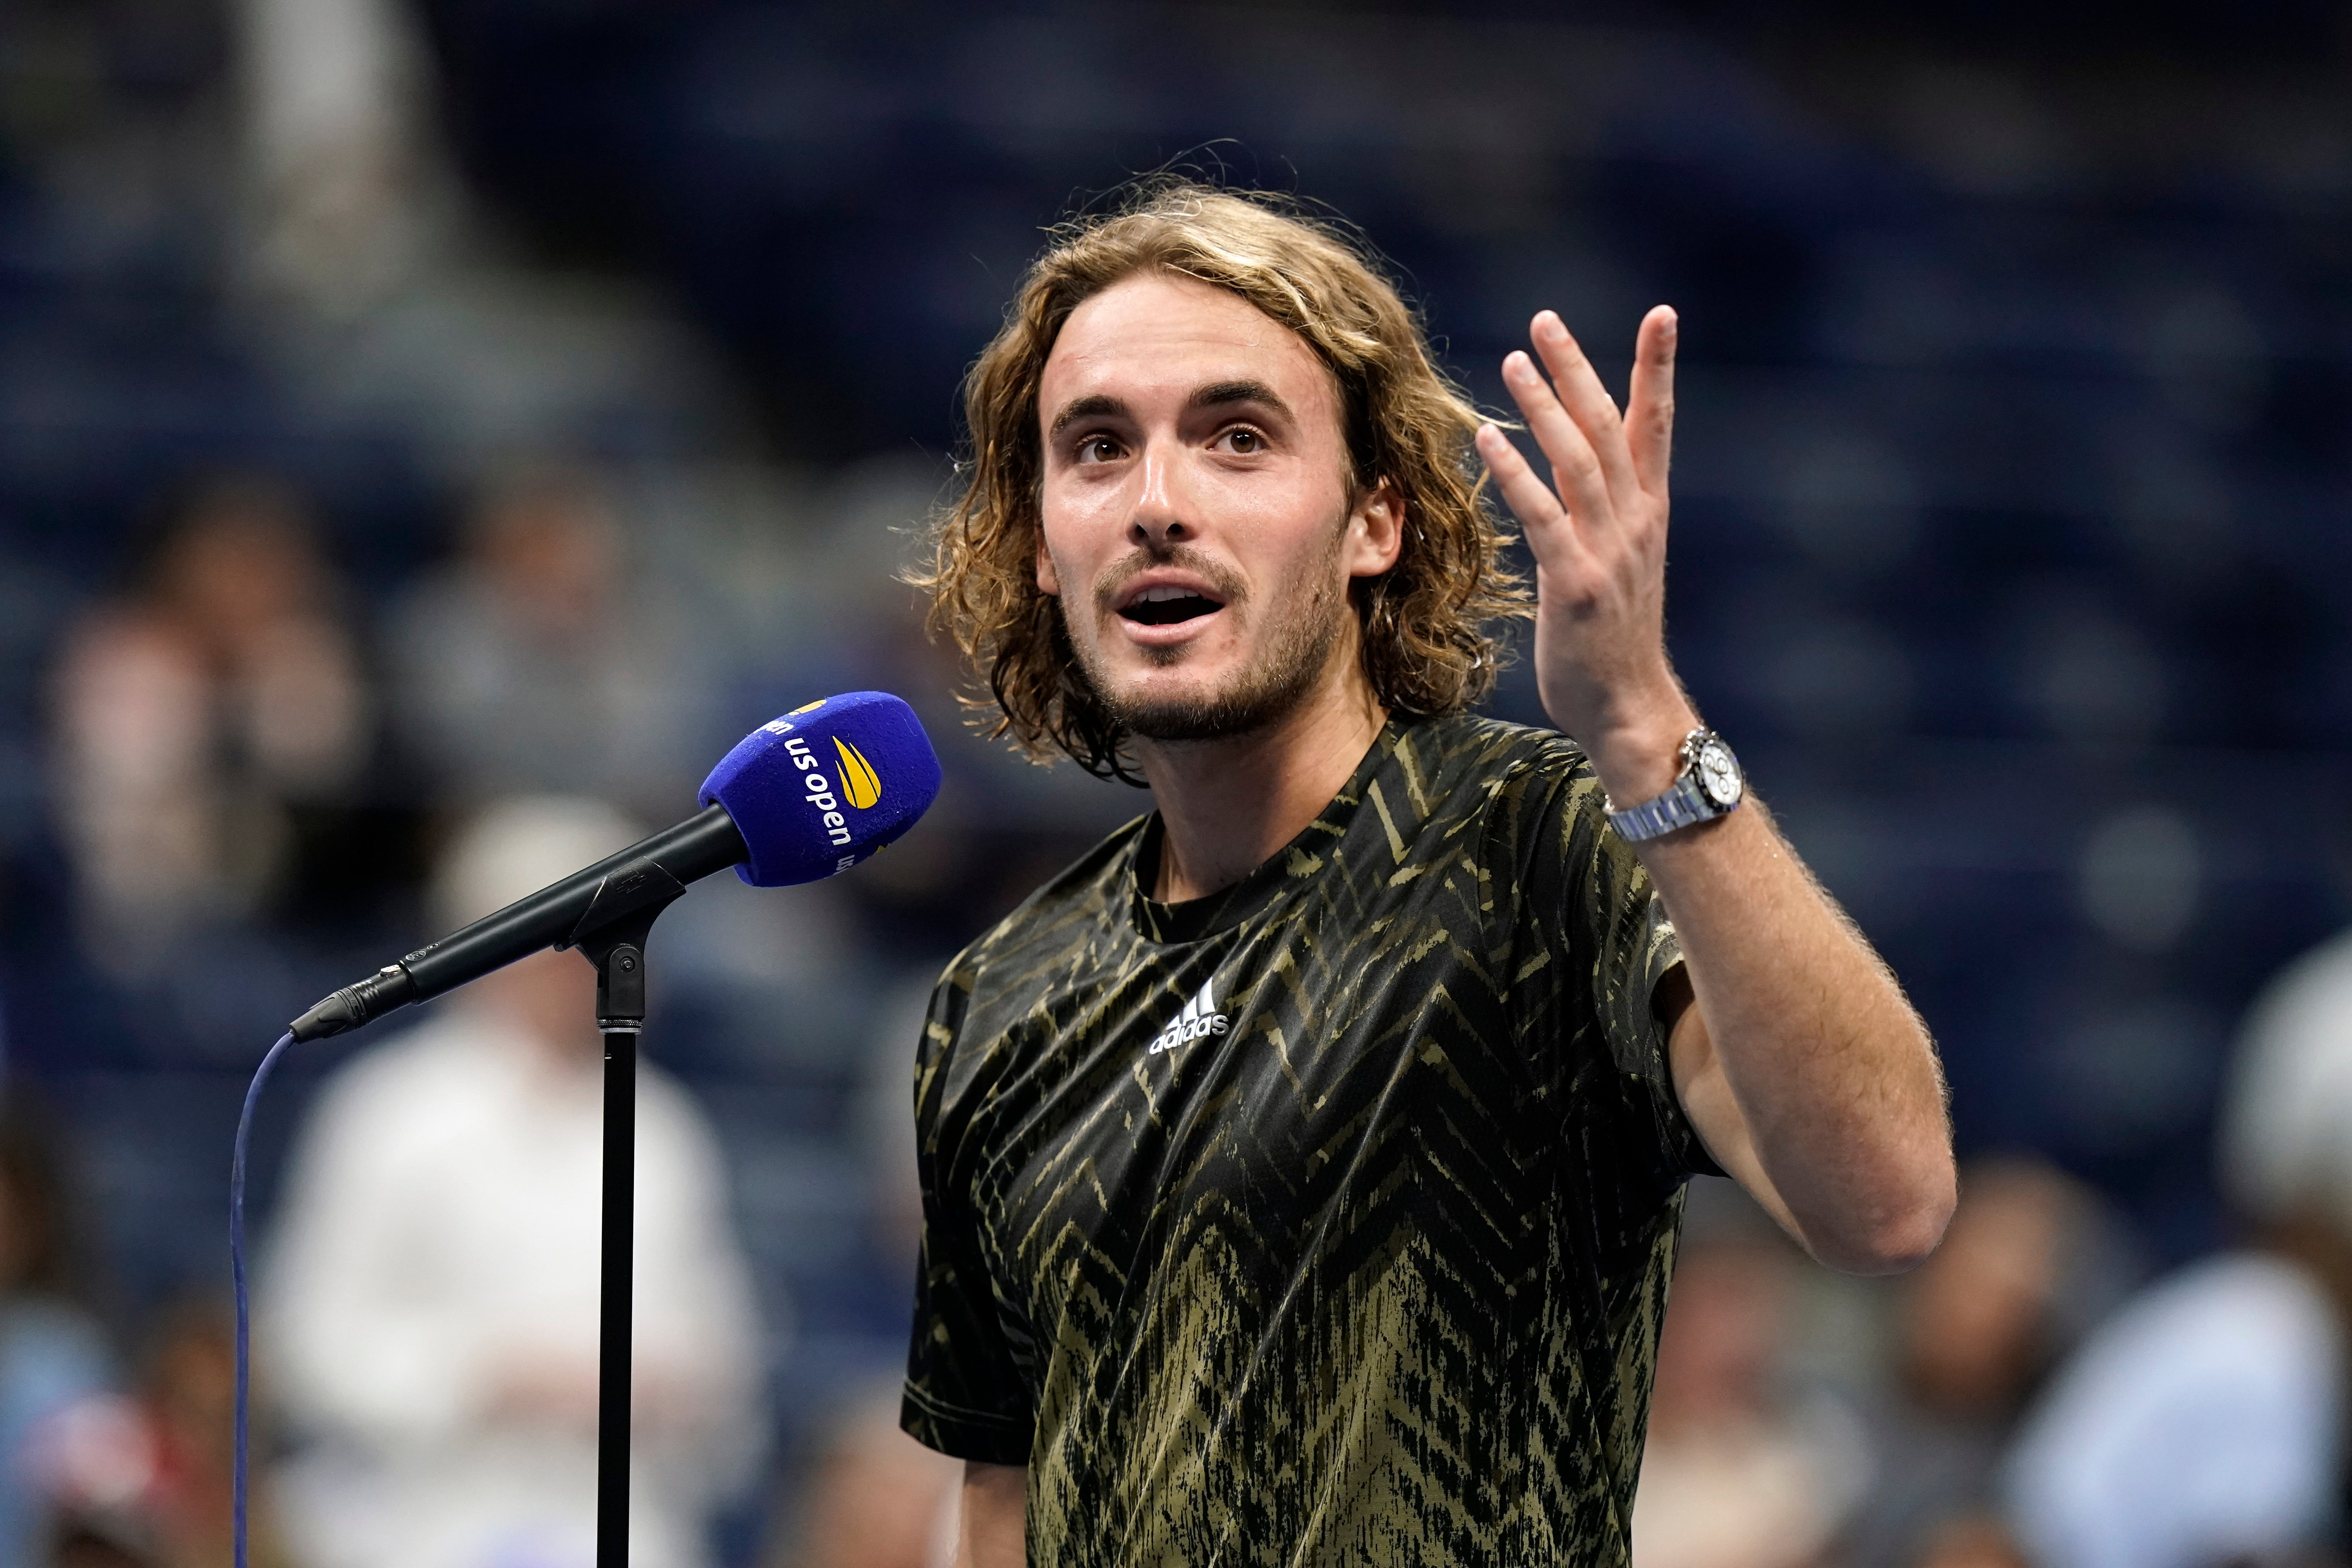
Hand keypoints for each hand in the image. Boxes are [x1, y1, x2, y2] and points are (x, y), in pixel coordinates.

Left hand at [1475, 307, 1695, 803]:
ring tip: (1515, 361)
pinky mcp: (1578, 583)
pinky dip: (1517, 473)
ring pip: (1580, 461)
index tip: (1661, 313)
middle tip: (1546, 320)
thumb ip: (1609, 512)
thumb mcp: (1623, 561)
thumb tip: (1587, 469)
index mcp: (1650, 511)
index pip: (1656, 424)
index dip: (1657, 367)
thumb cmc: (1616, 637)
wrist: (1630, 706)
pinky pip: (1545, 516)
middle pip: (1610, 427)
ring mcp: (1611, 551)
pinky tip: (1488, 437)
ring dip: (1546, 407)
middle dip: (1580, 369)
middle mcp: (1637, 521)